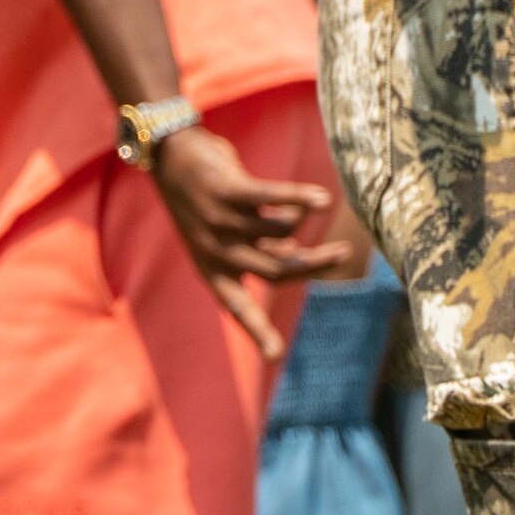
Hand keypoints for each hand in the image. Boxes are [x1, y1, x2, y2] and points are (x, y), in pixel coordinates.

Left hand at [149, 122, 335, 356]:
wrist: (170, 156)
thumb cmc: (205, 199)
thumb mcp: (227, 234)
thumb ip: (258, 249)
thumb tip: (296, 256)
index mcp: (213, 270)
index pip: (239, 308)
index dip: (258, 333)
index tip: (276, 357)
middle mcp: (216, 251)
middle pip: (278, 270)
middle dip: (315, 265)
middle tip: (344, 254)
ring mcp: (220, 221)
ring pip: (283, 228)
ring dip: (300, 214)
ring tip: (308, 201)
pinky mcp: (227, 190)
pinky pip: (273, 198)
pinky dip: (301, 199)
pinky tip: (323, 200)